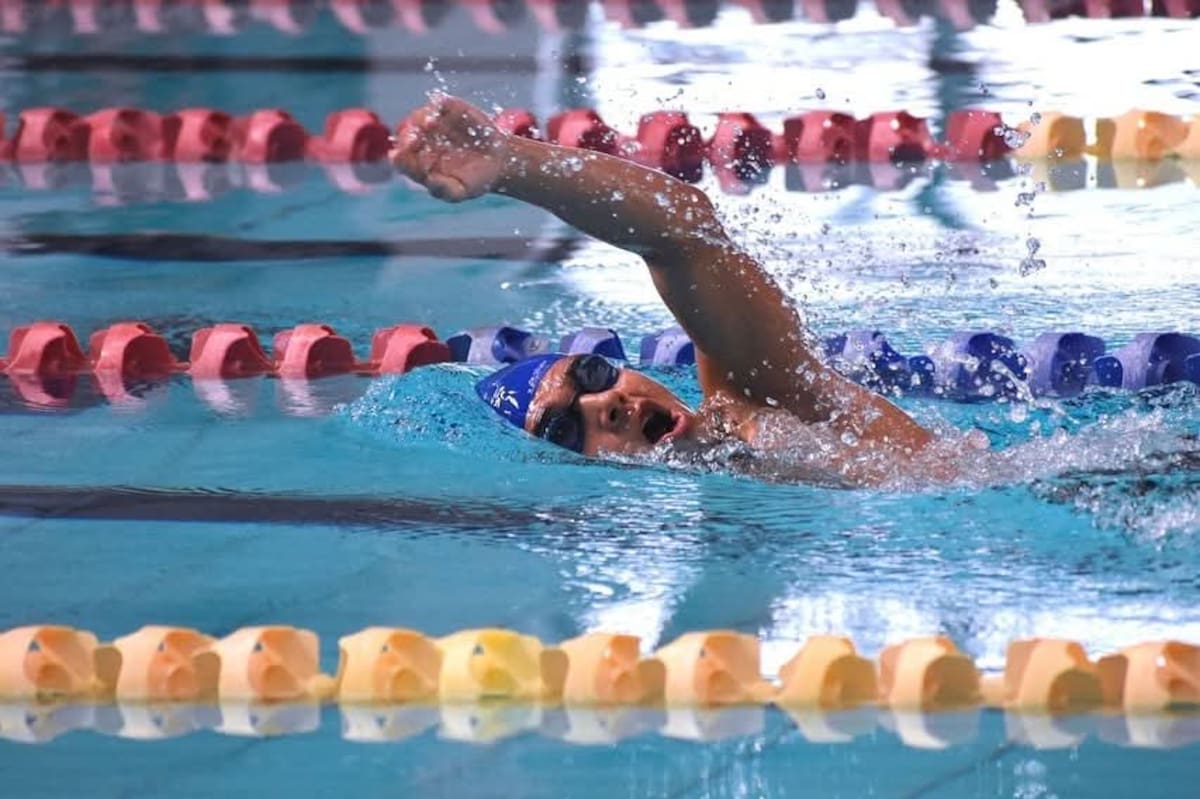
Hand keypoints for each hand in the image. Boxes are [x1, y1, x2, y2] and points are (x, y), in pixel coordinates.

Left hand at [390, 93, 506, 201]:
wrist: (497, 163)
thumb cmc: (473, 180)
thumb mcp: (460, 191)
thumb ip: (443, 189)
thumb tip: (429, 180)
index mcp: (417, 162)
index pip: (400, 159)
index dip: (399, 157)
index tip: (399, 156)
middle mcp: (420, 141)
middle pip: (406, 135)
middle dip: (407, 137)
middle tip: (413, 140)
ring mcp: (433, 123)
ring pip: (419, 117)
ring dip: (421, 120)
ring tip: (430, 125)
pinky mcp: (449, 110)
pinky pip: (439, 104)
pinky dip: (438, 108)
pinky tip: (439, 116)